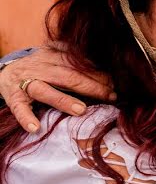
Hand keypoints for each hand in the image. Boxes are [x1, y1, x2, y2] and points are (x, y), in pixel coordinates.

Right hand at [0, 45, 114, 131]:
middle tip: (110, 96)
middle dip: (91, 86)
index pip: (79, 63)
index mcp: (53, 56)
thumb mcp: (57, 57)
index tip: (117, 82)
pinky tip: (35, 128)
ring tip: (81, 110)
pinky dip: (26, 117)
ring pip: (45, 90)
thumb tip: (110, 67)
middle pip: (68, 76)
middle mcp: (40, 67)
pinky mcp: (13, 97)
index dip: (99, 73)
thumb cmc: (40, 68)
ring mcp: (26, 82)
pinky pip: (19, 108)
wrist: (5, 72)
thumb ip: (77, 60)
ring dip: (63, 100)